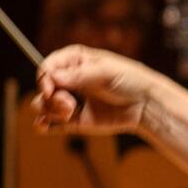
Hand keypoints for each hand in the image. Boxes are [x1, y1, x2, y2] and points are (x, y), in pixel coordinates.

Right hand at [33, 47, 187, 177]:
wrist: (144, 105)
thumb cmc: (129, 80)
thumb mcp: (106, 72)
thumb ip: (79, 75)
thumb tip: (53, 77)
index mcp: (73, 60)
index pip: (47, 67)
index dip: (44, 79)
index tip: (50, 89)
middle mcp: (67, 79)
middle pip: (43, 88)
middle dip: (51, 98)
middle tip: (69, 105)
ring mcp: (69, 100)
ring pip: (43, 105)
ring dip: (50, 111)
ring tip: (70, 113)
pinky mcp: (73, 120)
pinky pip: (50, 123)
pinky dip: (44, 125)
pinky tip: (45, 127)